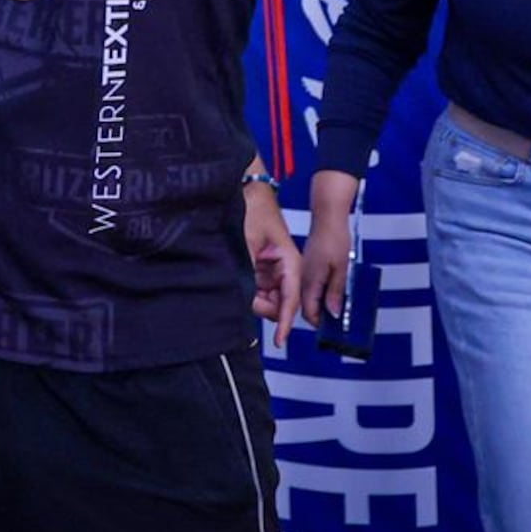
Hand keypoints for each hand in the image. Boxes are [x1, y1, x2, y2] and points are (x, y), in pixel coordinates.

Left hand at [242, 179, 302, 344]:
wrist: (248, 190)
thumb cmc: (253, 211)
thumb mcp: (246, 245)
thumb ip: (249, 276)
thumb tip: (249, 305)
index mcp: (291, 262)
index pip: (291, 299)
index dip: (286, 322)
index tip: (280, 341)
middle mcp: (287, 268)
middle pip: (281, 302)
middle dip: (264, 308)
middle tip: (243, 301)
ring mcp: (276, 269)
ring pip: (270, 298)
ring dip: (256, 300)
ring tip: (239, 287)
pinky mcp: (265, 267)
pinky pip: (261, 288)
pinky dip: (251, 292)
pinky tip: (240, 284)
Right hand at [298, 171, 360, 324]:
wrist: (328, 216)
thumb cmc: (335, 239)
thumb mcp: (342, 269)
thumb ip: (336, 292)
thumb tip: (333, 314)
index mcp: (309, 281)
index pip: (309, 312)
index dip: (321, 324)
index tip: (334, 329)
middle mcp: (303, 278)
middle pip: (308, 306)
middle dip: (322, 315)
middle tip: (340, 318)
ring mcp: (305, 271)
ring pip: (310, 295)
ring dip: (323, 303)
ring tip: (340, 304)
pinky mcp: (308, 265)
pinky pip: (312, 285)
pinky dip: (322, 291)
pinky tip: (334, 289)